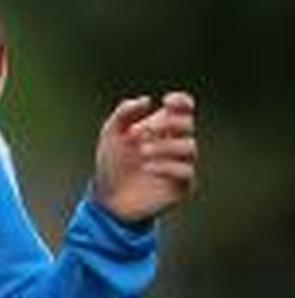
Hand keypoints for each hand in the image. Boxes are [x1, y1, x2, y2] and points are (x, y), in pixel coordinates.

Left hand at [93, 92, 197, 223]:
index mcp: (160, 128)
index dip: (181, 101)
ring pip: (190, 147)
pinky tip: (147, 168)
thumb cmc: (111, 164)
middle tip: (141, 132)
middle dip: (168, 124)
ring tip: (141, 153)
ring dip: (164, 146)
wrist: (108, 198)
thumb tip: (146, 99)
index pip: (183, 109)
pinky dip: (166, 166)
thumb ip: (124, 113)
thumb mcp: (110, 134)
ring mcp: (180, 165)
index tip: (166, 102)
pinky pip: (186, 171)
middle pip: (188, 125)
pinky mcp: (182, 186)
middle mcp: (173, 144)